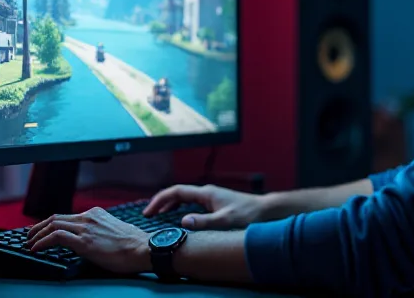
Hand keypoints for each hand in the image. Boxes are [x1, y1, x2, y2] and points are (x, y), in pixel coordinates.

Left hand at [26, 207, 150, 273]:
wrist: (143, 248)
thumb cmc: (134, 244)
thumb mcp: (115, 230)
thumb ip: (100, 230)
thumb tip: (92, 240)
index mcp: (96, 214)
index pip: (67, 216)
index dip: (51, 224)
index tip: (44, 230)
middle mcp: (89, 218)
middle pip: (56, 218)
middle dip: (39, 227)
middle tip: (30, 235)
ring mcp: (86, 228)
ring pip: (53, 225)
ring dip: (37, 234)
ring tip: (30, 243)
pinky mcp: (84, 241)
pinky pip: (56, 237)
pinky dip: (42, 241)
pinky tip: (36, 248)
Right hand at [143, 184, 264, 229]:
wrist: (265, 210)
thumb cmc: (248, 214)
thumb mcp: (225, 220)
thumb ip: (204, 221)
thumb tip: (183, 221)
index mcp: (206, 193)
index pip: (176, 191)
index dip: (160, 199)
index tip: (149, 210)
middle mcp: (206, 192)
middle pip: (177, 193)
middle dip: (161, 202)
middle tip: (148, 214)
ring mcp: (210, 197)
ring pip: (183, 197)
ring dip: (169, 204)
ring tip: (158, 215)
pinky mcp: (214, 203)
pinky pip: (191, 202)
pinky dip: (179, 207)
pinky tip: (178, 216)